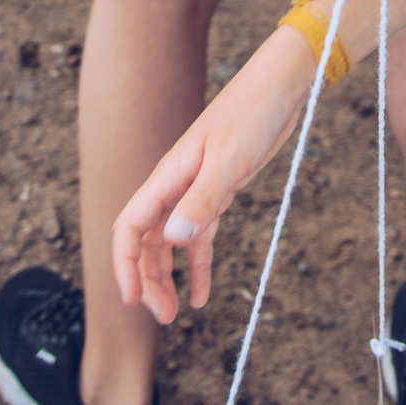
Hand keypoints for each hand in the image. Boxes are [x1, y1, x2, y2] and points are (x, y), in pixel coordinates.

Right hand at [112, 28, 319, 325]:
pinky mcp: (219, 193)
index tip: (132, 299)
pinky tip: (203, 294)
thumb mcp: (228, 160)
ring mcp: (195, 191)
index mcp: (168, 177)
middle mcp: (174, 186)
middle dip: (147, 280)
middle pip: (146, 242)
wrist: (281, 88)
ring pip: (169, 244)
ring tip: (176, 313)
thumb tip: (172, 240)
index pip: (130, 227)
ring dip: (168, 278)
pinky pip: (200, 238)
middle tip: (164, 317)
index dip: (125, 264)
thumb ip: (202, 200)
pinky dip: (199, 266)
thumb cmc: (251, 114)